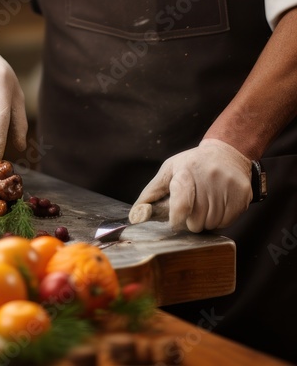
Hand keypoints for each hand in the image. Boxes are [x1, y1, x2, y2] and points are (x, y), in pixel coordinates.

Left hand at [129, 139, 252, 231]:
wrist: (227, 153)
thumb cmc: (193, 165)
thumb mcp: (170, 170)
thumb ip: (151, 193)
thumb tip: (135, 216)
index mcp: (186, 172)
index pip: (181, 205)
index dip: (176, 220)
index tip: (174, 221)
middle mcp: (208, 178)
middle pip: (196, 221)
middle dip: (191, 220)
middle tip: (193, 206)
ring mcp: (227, 186)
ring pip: (211, 224)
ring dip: (206, 221)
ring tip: (206, 203)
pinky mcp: (242, 195)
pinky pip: (226, 223)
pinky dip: (220, 219)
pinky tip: (219, 204)